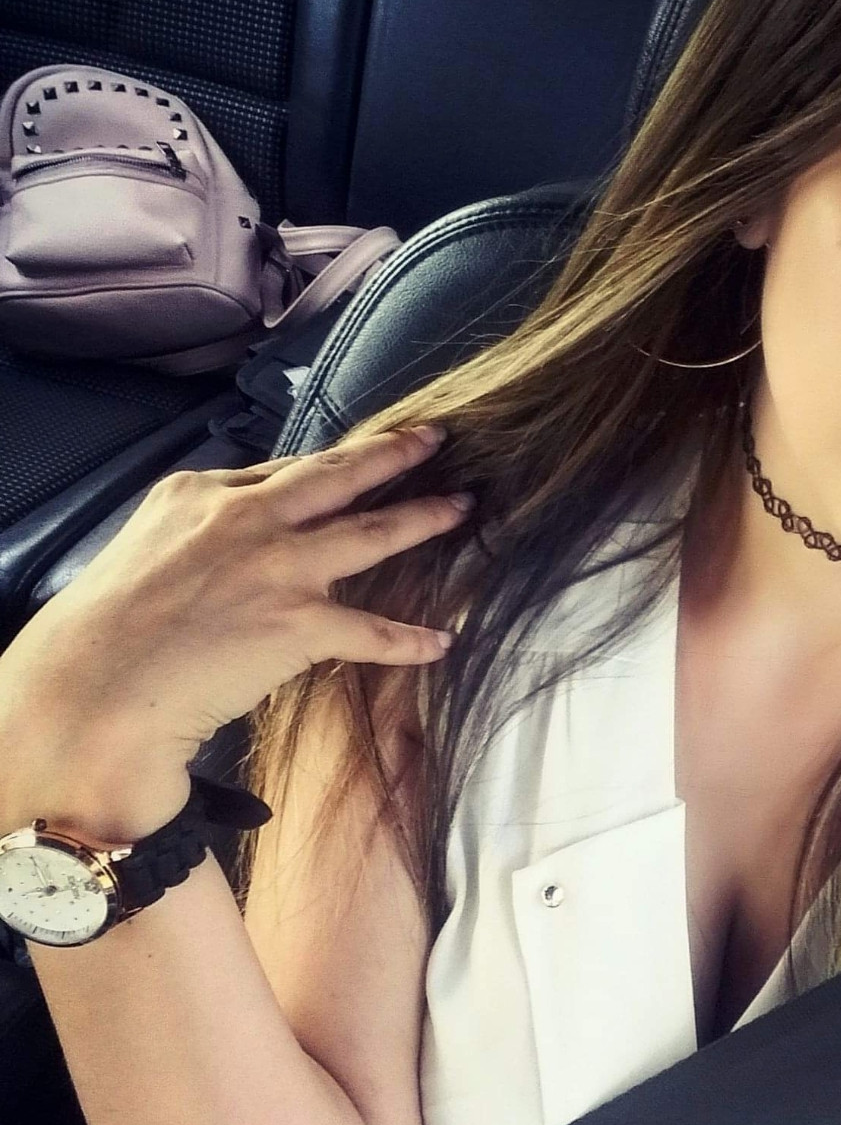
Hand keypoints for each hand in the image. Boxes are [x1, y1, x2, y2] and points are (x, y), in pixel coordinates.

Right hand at [0, 425, 469, 839]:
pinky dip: (409, 639)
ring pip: (372, 531)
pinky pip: (372, 629)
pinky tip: (441, 640)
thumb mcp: (147, 549)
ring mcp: (277, 566)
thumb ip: (201, 533)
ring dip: (425, 517)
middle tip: (435, 438)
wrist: (92, 687)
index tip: (364, 454)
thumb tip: (236, 546)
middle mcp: (247, 517)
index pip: (282, 472)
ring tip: (464, 507)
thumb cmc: (106, 630)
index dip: (332, 464)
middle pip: (338, 475)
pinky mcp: (297, 622)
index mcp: (201, 493)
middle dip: (393, 452)